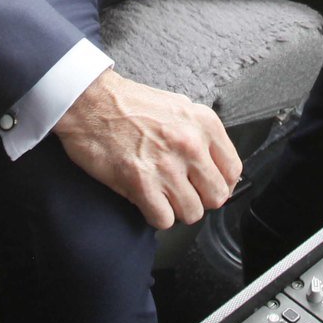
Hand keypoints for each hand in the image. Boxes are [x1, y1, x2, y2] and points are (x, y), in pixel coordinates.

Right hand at [52, 69, 242, 229]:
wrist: (89, 102)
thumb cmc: (128, 103)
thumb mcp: (177, 106)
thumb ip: (200, 134)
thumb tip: (214, 163)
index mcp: (203, 124)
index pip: (233, 170)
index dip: (221, 183)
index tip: (208, 186)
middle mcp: (190, 145)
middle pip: (217, 197)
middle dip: (201, 199)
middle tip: (184, 193)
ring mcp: (167, 166)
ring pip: (192, 213)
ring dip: (177, 210)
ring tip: (162, 195)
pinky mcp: (141, 183)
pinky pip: (164, 220)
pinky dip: (156, 216)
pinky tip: (147, 200)